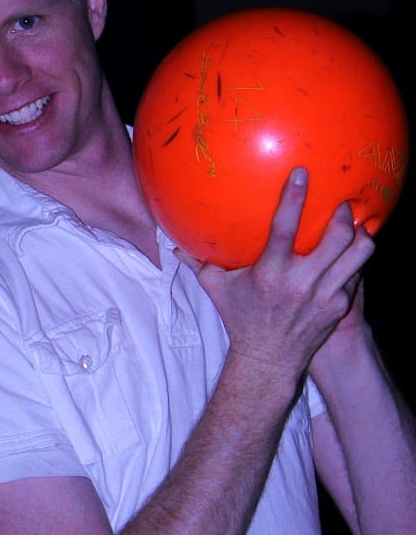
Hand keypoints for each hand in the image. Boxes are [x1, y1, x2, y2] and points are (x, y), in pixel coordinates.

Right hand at [176, 168, 372, 383]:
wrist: (268, 361)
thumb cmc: (241, 319)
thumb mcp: (217, 290)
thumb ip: (198, 263)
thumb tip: (174, 244)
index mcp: (270, 273)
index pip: (284, 229)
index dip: (294, 198)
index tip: (301, 173)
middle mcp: (300, 283)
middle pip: (335, 238)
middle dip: (343, 215)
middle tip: (342, 203)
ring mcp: (324, 296)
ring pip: (357, 256)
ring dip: (360, 235)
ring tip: (358, 224)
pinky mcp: (338, 307)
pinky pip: (356, 276)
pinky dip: (355, 261)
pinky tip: (354, 253)